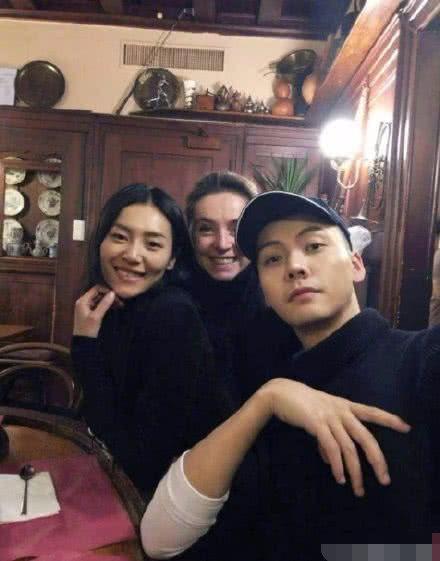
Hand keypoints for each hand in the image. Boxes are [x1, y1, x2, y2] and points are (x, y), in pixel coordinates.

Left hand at [73, 285, 115, 337]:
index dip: (106, 290)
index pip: (96, 289)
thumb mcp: (96, 317)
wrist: (82, 343)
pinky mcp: (90, 312)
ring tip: (120, 304)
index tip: (116, 295)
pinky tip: (114, 307)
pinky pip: (99, 305)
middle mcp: (83, 302)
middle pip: (98, 293)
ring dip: (109, 301)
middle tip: (120, 301)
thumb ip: (104, 304)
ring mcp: (86, 307)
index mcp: (82, 301)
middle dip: (109, 296)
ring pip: (99, 299)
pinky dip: (106, 305)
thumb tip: (112, 293)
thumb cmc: (87, 330)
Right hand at [263, 378, 410, 496]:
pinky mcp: (317, 423)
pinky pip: (331, 448)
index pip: (371, 411)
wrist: (280, 393)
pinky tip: (339, 477)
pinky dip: (337, 465)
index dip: (389, 419)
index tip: (406, 427)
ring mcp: (329, 417)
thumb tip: (332, 462)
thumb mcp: (319, 418)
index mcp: (344, 406)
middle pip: (366, 437)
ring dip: (355, 471)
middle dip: (377, 459)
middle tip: (384, 479)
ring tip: (358, 489)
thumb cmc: (301, 405)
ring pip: (349, 447)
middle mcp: (341, 410)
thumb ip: (328, 438)